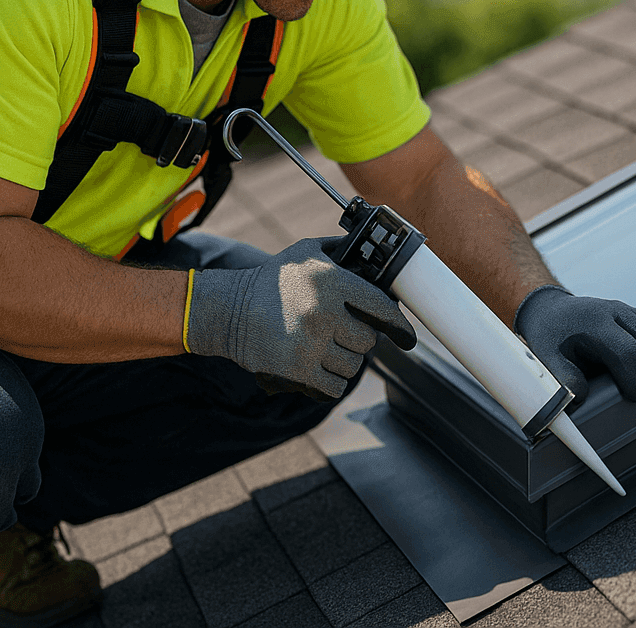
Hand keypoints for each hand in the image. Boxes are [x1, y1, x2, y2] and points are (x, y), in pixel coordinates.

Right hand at [186, 236, 415, 400]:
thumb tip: (376, 255)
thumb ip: (341, 250)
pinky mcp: (298, 370)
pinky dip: (331, 381)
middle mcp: (323, 312)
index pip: (380, 306)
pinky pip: (335, 386)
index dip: (398, 324)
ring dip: (344, 361)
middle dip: (359, 339)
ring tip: (325, 348)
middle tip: (342, 333)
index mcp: (331, 281)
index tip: (407, 336)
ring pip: (353, 365)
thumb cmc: (271, 280)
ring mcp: (311, 343)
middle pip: (368, 341)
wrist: (227, 310)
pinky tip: (319, 368)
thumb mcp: (306, 252)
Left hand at [513, 285, 635, 402]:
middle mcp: (616, 313)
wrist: (551, 311)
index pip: (625, 350)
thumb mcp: (547, 358)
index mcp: (594, 323)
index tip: (635, 397)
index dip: (634, 376)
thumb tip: (580, 398)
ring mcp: (630, 312)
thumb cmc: (549, 338)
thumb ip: (562, 378)